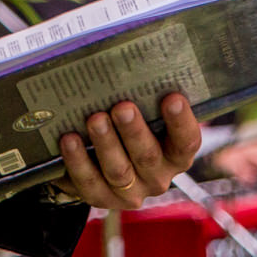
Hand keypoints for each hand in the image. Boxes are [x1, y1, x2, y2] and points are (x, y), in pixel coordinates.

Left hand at [57, 94, 202, 209]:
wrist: (100, 164)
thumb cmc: (127, 128)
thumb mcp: (143, 116)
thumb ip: (146, 98)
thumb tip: (135, 58)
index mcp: (175, 154)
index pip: (187, 142)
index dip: (181, 122)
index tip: (173, 98)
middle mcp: (158, 177)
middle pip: (148, 156)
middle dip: (134, 131)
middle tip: (122, 107)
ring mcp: (130, 192)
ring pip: (119, 170)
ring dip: (106, 143)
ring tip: (95, 119)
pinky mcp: (101, 198)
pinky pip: (89, 182)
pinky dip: (78, 160)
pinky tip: (69, 139)